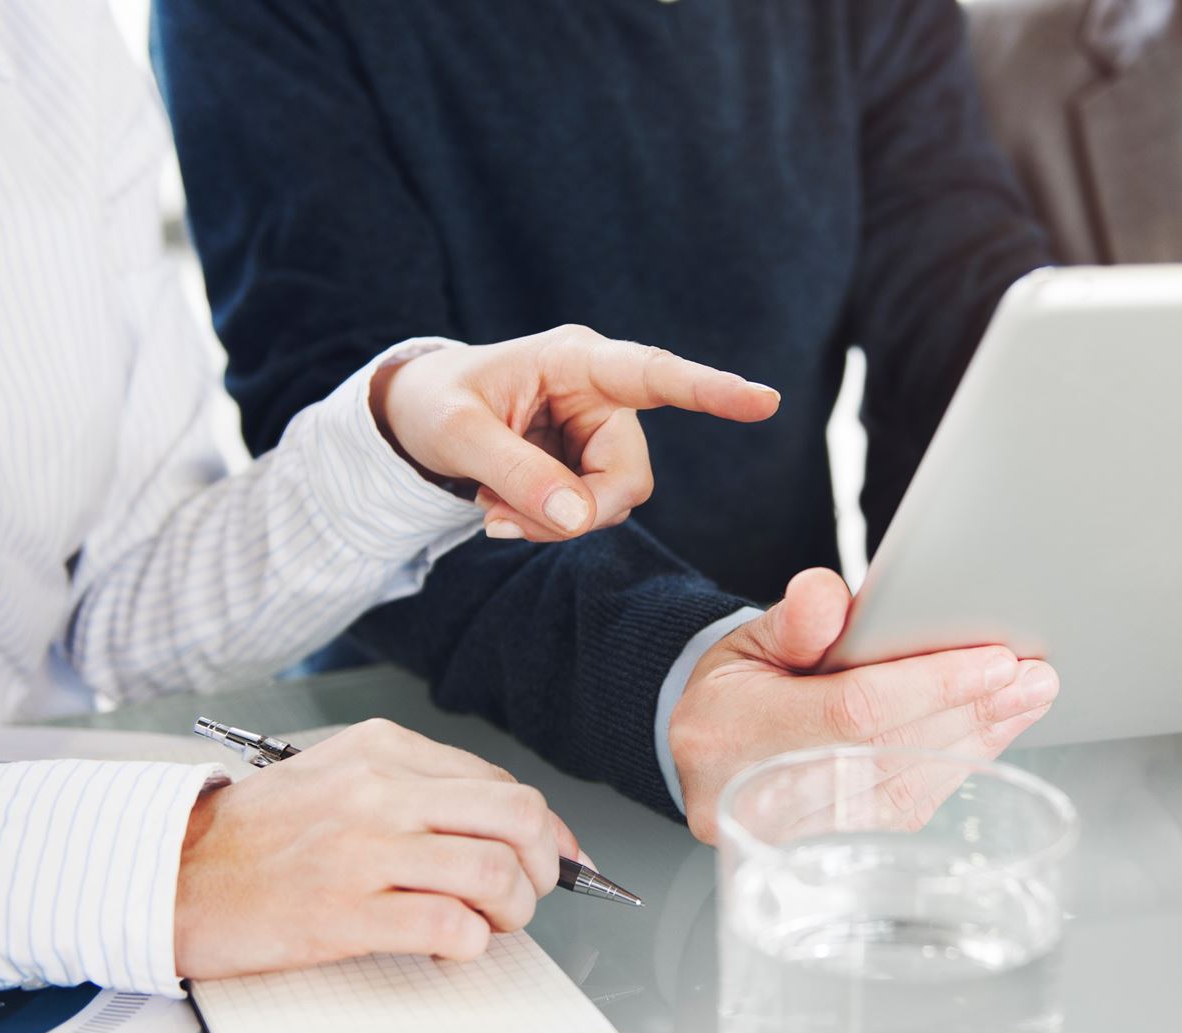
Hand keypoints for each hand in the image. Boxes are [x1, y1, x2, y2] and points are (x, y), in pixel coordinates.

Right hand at [173, 719, 582, 980]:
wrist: (170, 874)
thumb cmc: (255, 837)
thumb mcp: (338, 777)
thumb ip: (416, 789)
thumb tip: (503, 825)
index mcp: (383, 751)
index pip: (502, 783)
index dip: (547, 830)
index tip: (560, 859)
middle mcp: (381, 791)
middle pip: (518, 818)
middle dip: (546, 866)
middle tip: (528, 895)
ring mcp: (364, 850)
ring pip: (496, 873)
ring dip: (512, 912)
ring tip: (487, 925)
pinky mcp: (345, 911)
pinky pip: (450, 926)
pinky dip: (469, 944)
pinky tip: (448, 946)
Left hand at [372, 325, 779, 541]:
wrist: (417, 416)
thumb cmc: (435, 403)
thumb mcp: (456, 433)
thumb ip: (516, 471)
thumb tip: (579, 519)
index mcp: (576, 359)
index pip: (654, 374)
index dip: (711, 390)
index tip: (765, 401)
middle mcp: (602, 392)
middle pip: (627, 474)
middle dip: (573, 511)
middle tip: (497, 520)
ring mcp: (599, 432)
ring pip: (613, 502)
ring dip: (553, 521)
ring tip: (491, 504)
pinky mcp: (589, 464)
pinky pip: (592, 512)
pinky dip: (546, 523)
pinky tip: (501, 506)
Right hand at [666, 568, 1059, 841]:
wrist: (705, 761)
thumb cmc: (736, 695)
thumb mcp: (750, 641)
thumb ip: (795, 619)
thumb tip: (829, 595)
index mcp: (731, 734)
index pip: (850, 711)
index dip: (929, 687)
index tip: (994, 660)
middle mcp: (760, 798)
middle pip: (888, 756)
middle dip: (969, 712)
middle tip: (1031, 678)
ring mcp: (794, 840)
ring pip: (904, 791)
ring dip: (975, 742)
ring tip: (1023, 700)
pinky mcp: (831, 857)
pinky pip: (905, 813)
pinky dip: (954, 769)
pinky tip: (989, 736)